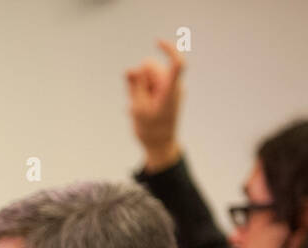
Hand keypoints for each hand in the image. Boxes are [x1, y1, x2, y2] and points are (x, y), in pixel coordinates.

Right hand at [126, 38, 184, 171]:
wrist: (159, 144)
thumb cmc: (150, 129)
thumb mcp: (138, 109)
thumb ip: (134, 86)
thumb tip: (130, 69)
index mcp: (170, 91)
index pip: (177, 64)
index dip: (169, 50)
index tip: (156, 42)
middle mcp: (172, 86)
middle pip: (151, 67)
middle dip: (139, 77)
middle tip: (135, 98)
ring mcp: (168, 88)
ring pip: (147, 74)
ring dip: (138, 86)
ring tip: (138, 105)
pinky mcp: (163, 91)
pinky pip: (148, 82)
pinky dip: (140, 91)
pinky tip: (139, 107)